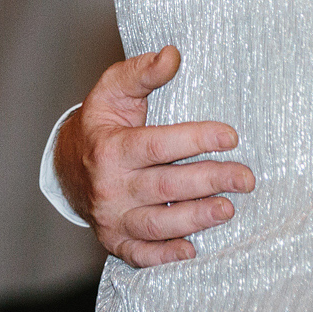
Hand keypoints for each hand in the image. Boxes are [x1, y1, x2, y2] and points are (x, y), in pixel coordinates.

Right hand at [53, 46, 254, 267]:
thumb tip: (172, 54)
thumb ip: (142, 72)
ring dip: (196, 218)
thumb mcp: (113, 90)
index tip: (231, 136)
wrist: (67, 165)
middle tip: (245, 177)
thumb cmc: (101, 123)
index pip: (157, 144)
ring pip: (157, 223)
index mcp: (110, 147)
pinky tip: (193, 250)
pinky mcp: (115, 240)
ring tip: (228, 209)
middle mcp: (109, 186)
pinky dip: (165, 256)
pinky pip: (141, 254)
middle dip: (209, 181)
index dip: (195, 139)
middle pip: (165, 186)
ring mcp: (111, 217)